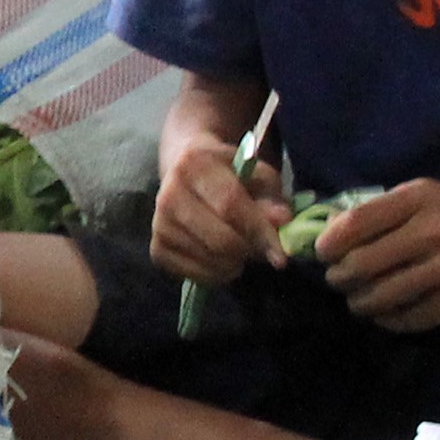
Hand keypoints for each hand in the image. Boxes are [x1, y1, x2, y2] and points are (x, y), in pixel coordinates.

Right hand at [152, 135, 285, 286]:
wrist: (185, 171)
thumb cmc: (229, 173)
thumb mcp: (256, 175)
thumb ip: (271, 197)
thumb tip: (283, 221)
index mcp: (194, 165)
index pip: (230, 204)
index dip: (259, 232)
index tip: (282, 256)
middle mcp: (169, 194)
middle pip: (219, 239)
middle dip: (248, 252)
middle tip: (261, 251)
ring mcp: (159, 223)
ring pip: (208, 259)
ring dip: (234, 264)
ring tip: (241, 252)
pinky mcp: (156, 248)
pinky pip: (192, 274)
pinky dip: (215, 274)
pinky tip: (222, 260)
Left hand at [317, 180, 439, 330]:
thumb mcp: (432, 195)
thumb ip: (388, 211)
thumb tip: (333, 230)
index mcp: (420, 198)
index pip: (355, 223)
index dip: (328, 244)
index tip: (322, 255)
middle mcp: (433, 230)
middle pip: (362, 264)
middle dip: (340, 278)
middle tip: (339, 282)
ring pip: (383, 295)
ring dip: (362, 303)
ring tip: (359, 302)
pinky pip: (414, 317)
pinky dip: (392, 321)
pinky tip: (387, 317)